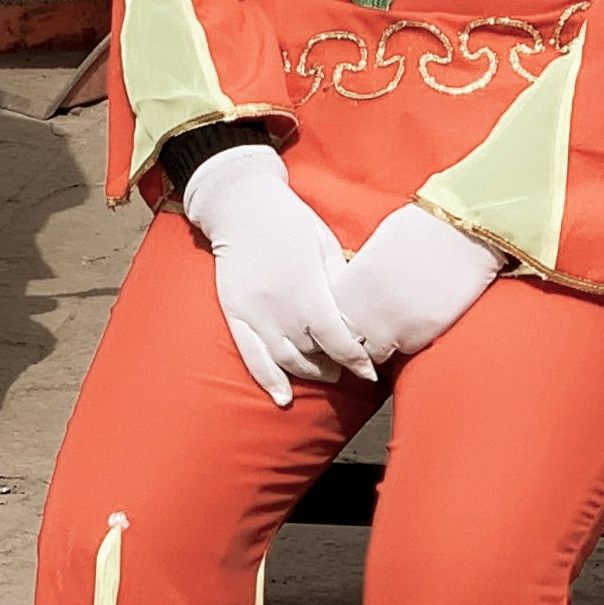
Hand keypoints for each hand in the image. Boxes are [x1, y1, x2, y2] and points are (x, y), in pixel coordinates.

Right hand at [177, 144, 371, 404]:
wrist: (241, 206)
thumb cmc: (290, 222)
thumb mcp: (325, 245)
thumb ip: (339, 282)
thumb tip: (358, 316)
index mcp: (306, 287)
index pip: (336, 337)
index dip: (355, 359)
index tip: (369, 371)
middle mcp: (279, 305)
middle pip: (312, 352)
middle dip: (334, 365)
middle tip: (348, 368)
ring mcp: (254, 312)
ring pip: (285, 359)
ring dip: (309, 373)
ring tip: (325, 373)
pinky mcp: (234, 314)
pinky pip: (251, 355)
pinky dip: (268, 379)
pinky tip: (283, 398)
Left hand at [330, 204, 506, 366]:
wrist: (460, 232)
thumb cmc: (418, 230)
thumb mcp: (373, 251)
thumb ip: (356, 278)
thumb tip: (354, 293)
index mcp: (348, 285)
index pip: (326, 321)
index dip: (335, 322)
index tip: (345, 319)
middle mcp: (363, 310)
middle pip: (344, 343)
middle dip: (352, 339)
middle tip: (364, 331)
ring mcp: (390, 326)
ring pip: (372, 355)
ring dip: (378, 346)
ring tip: (389, 330)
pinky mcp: (419, 336)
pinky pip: (403, 352)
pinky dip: (404, 345)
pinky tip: (412, 327)